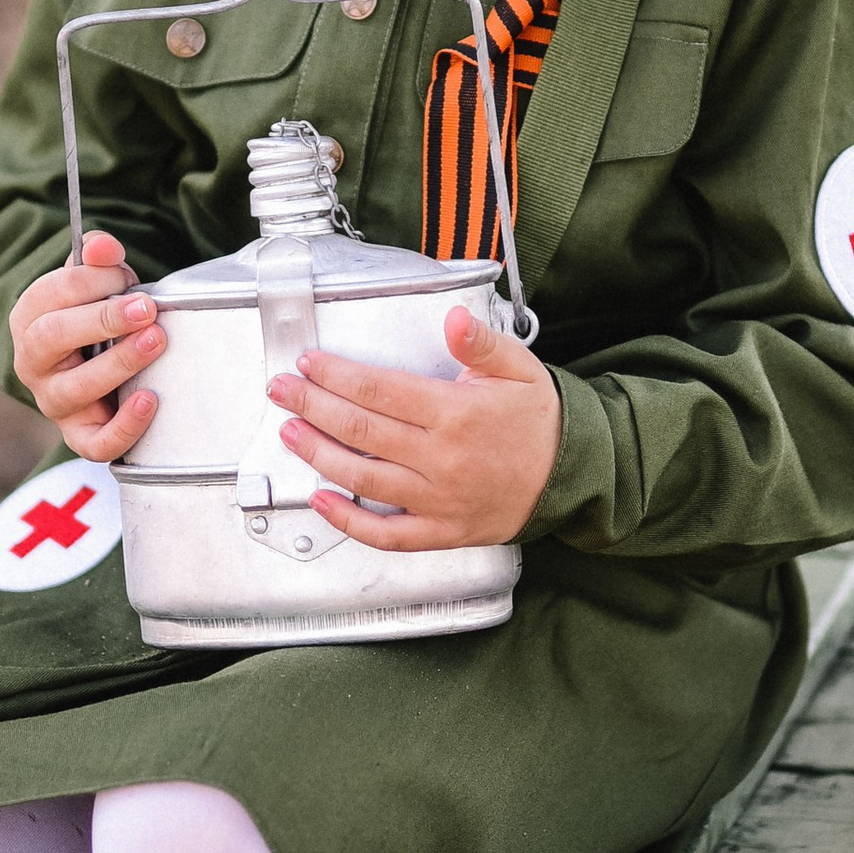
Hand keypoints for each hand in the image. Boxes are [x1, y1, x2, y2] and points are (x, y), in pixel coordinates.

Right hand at [9, 231, 165, 461]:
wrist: (94, 369)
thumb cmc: (94, 320)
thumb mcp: (95, 284)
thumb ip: (97, 261)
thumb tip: (102, 245)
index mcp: (29, 318)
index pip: (50, 294)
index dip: (90, 281)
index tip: (125, 276)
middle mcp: (32, 362)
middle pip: (52, 338)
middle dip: (102, 319)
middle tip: (146, 307)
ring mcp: (53, 402)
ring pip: (75, 389)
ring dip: (119, 363)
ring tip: (156, 340)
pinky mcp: (80, 435)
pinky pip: (95, 442)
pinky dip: (125, 426)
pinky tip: (150, 400)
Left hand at [268, 307, 560, 550]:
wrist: (572, 476)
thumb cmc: (539, 419)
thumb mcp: (519, 368)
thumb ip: (481, 342)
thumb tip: (453, 318)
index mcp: (456, 414)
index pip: (380, 390)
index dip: (337, 375)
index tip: (310, 363)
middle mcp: (441, 459)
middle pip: (360, 430)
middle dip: (312, 407)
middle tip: (281, 390)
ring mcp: (438, 499)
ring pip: (363, 479)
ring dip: (318, 455)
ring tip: (290, 433)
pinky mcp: (441, 531)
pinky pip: (386, 534)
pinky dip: (349, 521)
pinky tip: (322, 500)